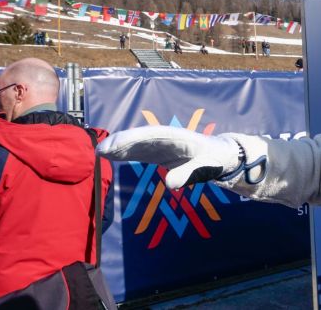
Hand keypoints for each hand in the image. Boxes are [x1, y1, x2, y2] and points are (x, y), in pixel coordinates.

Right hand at [97, 126, 240, 189]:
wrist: (221, 155)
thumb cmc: (215, 158)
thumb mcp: (206, 166)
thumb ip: (188, 173)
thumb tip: (170, 184)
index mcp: (178, 137)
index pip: (151, 135)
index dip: (132, 138)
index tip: (115, 145)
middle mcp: (167, 138)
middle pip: (140, 138)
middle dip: (120, 142)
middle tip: (99, 151)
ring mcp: (161, 144)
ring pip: (137, 144)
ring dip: (119, 147)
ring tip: (99, 153)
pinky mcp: (159, 152)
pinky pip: (140, 151)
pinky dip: (125, 153)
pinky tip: (111, 156)